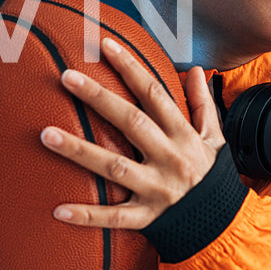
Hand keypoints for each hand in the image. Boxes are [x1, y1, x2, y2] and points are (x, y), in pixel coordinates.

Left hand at [42, 37, 223, 229]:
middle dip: (98, 98)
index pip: (154, 94)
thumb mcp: (214, 137)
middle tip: (66, 76)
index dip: (130, 68)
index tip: (106, 46)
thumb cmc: (212, 176)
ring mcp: (156, 188)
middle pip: (131, 122)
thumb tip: (195, 70)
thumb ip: (202, 104)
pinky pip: (114, 217)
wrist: (223, 223)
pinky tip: (58, 210)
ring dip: (80, 151)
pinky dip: (87, 215)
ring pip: (114, 167)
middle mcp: (169, 158)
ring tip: (46, 135)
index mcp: (183, 135)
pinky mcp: (146, 216)